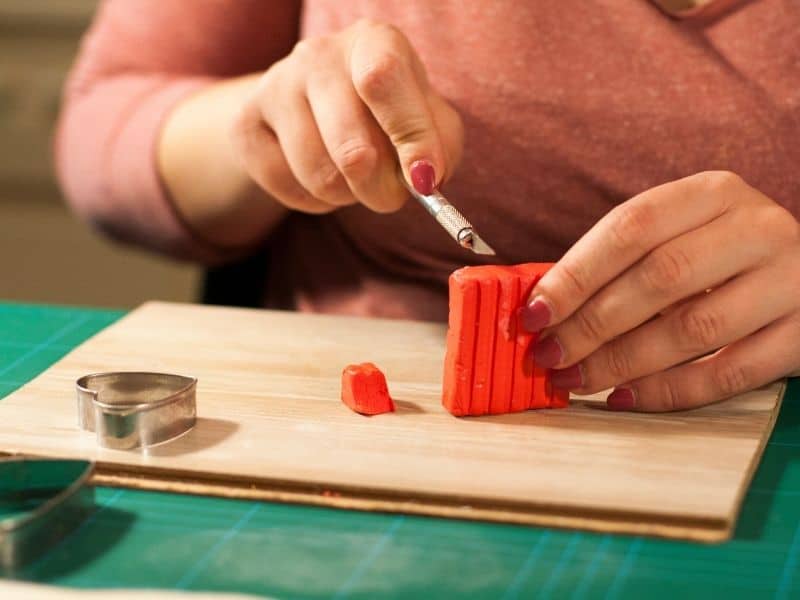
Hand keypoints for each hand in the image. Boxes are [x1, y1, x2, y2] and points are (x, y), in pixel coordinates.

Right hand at [230, 18, 462, 214]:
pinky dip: (314, 201)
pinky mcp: (246, 124)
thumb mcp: (428, 120)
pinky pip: (287, 187)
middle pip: (351, 147)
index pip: (383, 80)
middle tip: (390, 196)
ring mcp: (275, 86)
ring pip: (320, 176)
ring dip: (347, 196)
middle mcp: (318, 55)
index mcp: (373, 41)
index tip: (424, 179)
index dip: (409, 135)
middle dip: (380, 190)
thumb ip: (438, 146)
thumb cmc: (389, 115)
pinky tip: (321, 179)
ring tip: (353, 179)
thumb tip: (424, 179)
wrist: (320, 109)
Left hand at [520, 171, 799, 411]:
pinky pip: (728, 373)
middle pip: (659, 278)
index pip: (632, 227)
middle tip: (548, 356)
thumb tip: (543, 308)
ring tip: (575, 380)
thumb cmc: (721, 257)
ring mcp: (792, 280)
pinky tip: (623, 397)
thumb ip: (619, 263)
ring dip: (621, 361)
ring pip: (692, 328)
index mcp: (713, 193)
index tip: (533, 313)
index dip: (576, 273)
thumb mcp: (679, 236)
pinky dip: (667, 391)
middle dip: (591, 324)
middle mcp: (757, 228)